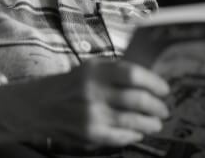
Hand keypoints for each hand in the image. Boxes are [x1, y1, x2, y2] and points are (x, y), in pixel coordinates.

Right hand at [21, 58, 169, 152]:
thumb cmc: (73, 84)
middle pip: (137, 99)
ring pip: (132, 120)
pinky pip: (120, 137)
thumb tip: (150, 77)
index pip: (134, 74)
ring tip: (157, 122)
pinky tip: (139, 132)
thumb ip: (118, 70)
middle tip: (164, 108)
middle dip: (156, 105)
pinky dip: (134, 135)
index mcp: (96, 71)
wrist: (40, 105)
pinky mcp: (90, 134)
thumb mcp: (92, 67)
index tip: (164, 88)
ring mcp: (92, 115)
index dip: (154, 82)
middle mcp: (94, 92)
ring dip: (150, 123)